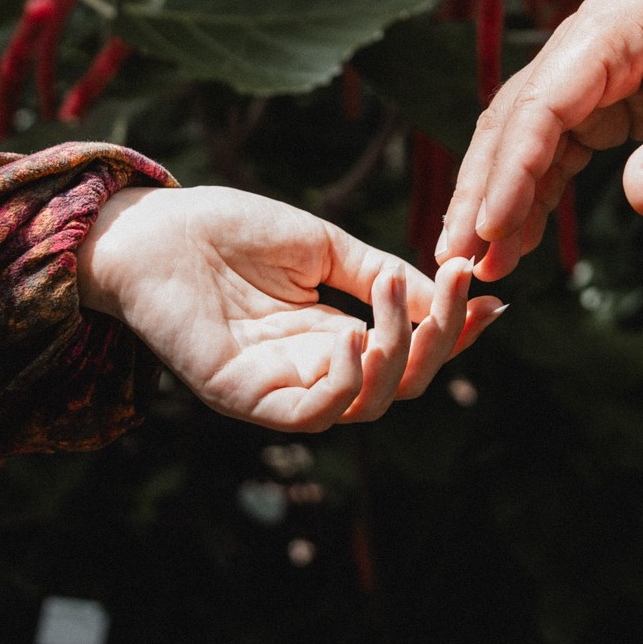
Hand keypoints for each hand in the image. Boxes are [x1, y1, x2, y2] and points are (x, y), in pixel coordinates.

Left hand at [76, 186, 502, 431]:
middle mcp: (312, 368)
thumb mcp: (322, 246)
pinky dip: (345, 384)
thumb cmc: (227, 231)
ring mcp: (278, 389)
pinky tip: (357, 337)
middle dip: (439, 340)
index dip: (453, 330)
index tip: (490, 296)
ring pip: (366, 403)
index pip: (409, 350)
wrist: (151, 229)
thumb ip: (378, 274)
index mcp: (333, 333)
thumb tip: (452, 293)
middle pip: (400, 383)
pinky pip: (311, 414)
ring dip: (398, 355)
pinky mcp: (243, 399)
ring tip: (397, 297)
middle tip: (455, 287)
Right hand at [440, 0, 642, 280]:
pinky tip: (513, 244)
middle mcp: (584, 44)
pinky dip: (527, 197)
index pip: (545, 103)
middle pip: (514, 120)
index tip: (491, 229)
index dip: (513, 169)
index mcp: (615, 30)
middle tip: (454, 258)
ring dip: (494, 201)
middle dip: (482, 192)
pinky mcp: (591, 104)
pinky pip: (546, 152)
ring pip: (518, 139)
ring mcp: (582, 72)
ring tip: (474, 264)